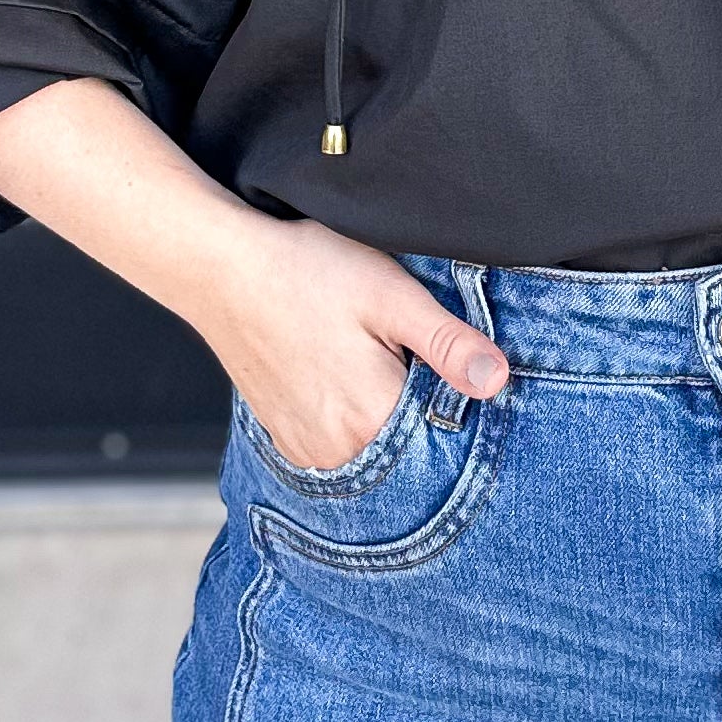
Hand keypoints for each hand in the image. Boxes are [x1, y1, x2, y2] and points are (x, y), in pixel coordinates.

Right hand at [194, 210, 508, 472]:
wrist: (223, 270)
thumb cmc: (307, 272)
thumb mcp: (391, 296)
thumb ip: (448, 344)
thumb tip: (499, 380)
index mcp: (372, 419)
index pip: (446, 437)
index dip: (460, 404)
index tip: (451, 370)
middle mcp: (338, 450)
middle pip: (411, 447)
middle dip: (424, 412)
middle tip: (404, 356)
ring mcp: (308, 451)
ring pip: (376, 449)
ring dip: (387, 419)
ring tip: (372, 365)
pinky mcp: (287, 441)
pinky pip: (341, 447)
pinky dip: (355, 424)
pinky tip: (346, 380)